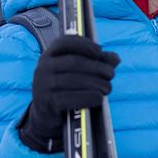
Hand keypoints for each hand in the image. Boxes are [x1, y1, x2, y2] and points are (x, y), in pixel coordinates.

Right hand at [19, 35, 119, 152]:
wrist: (46, 115)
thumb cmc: (65, 89)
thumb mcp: (78, 73)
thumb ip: (97, 63)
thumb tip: (115, 58)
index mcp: (49, 55)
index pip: (65, 42)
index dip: (84, 44)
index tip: (100, 52)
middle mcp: (43, 67)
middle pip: (74, 62)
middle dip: (96, 67)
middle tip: (111, 74)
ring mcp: (42, 85)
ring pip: (73, 80)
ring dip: (96, 83)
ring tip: (107, 88)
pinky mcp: (46, 102)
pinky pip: (70, 98)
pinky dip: (88, 97)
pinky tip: (99, 98)